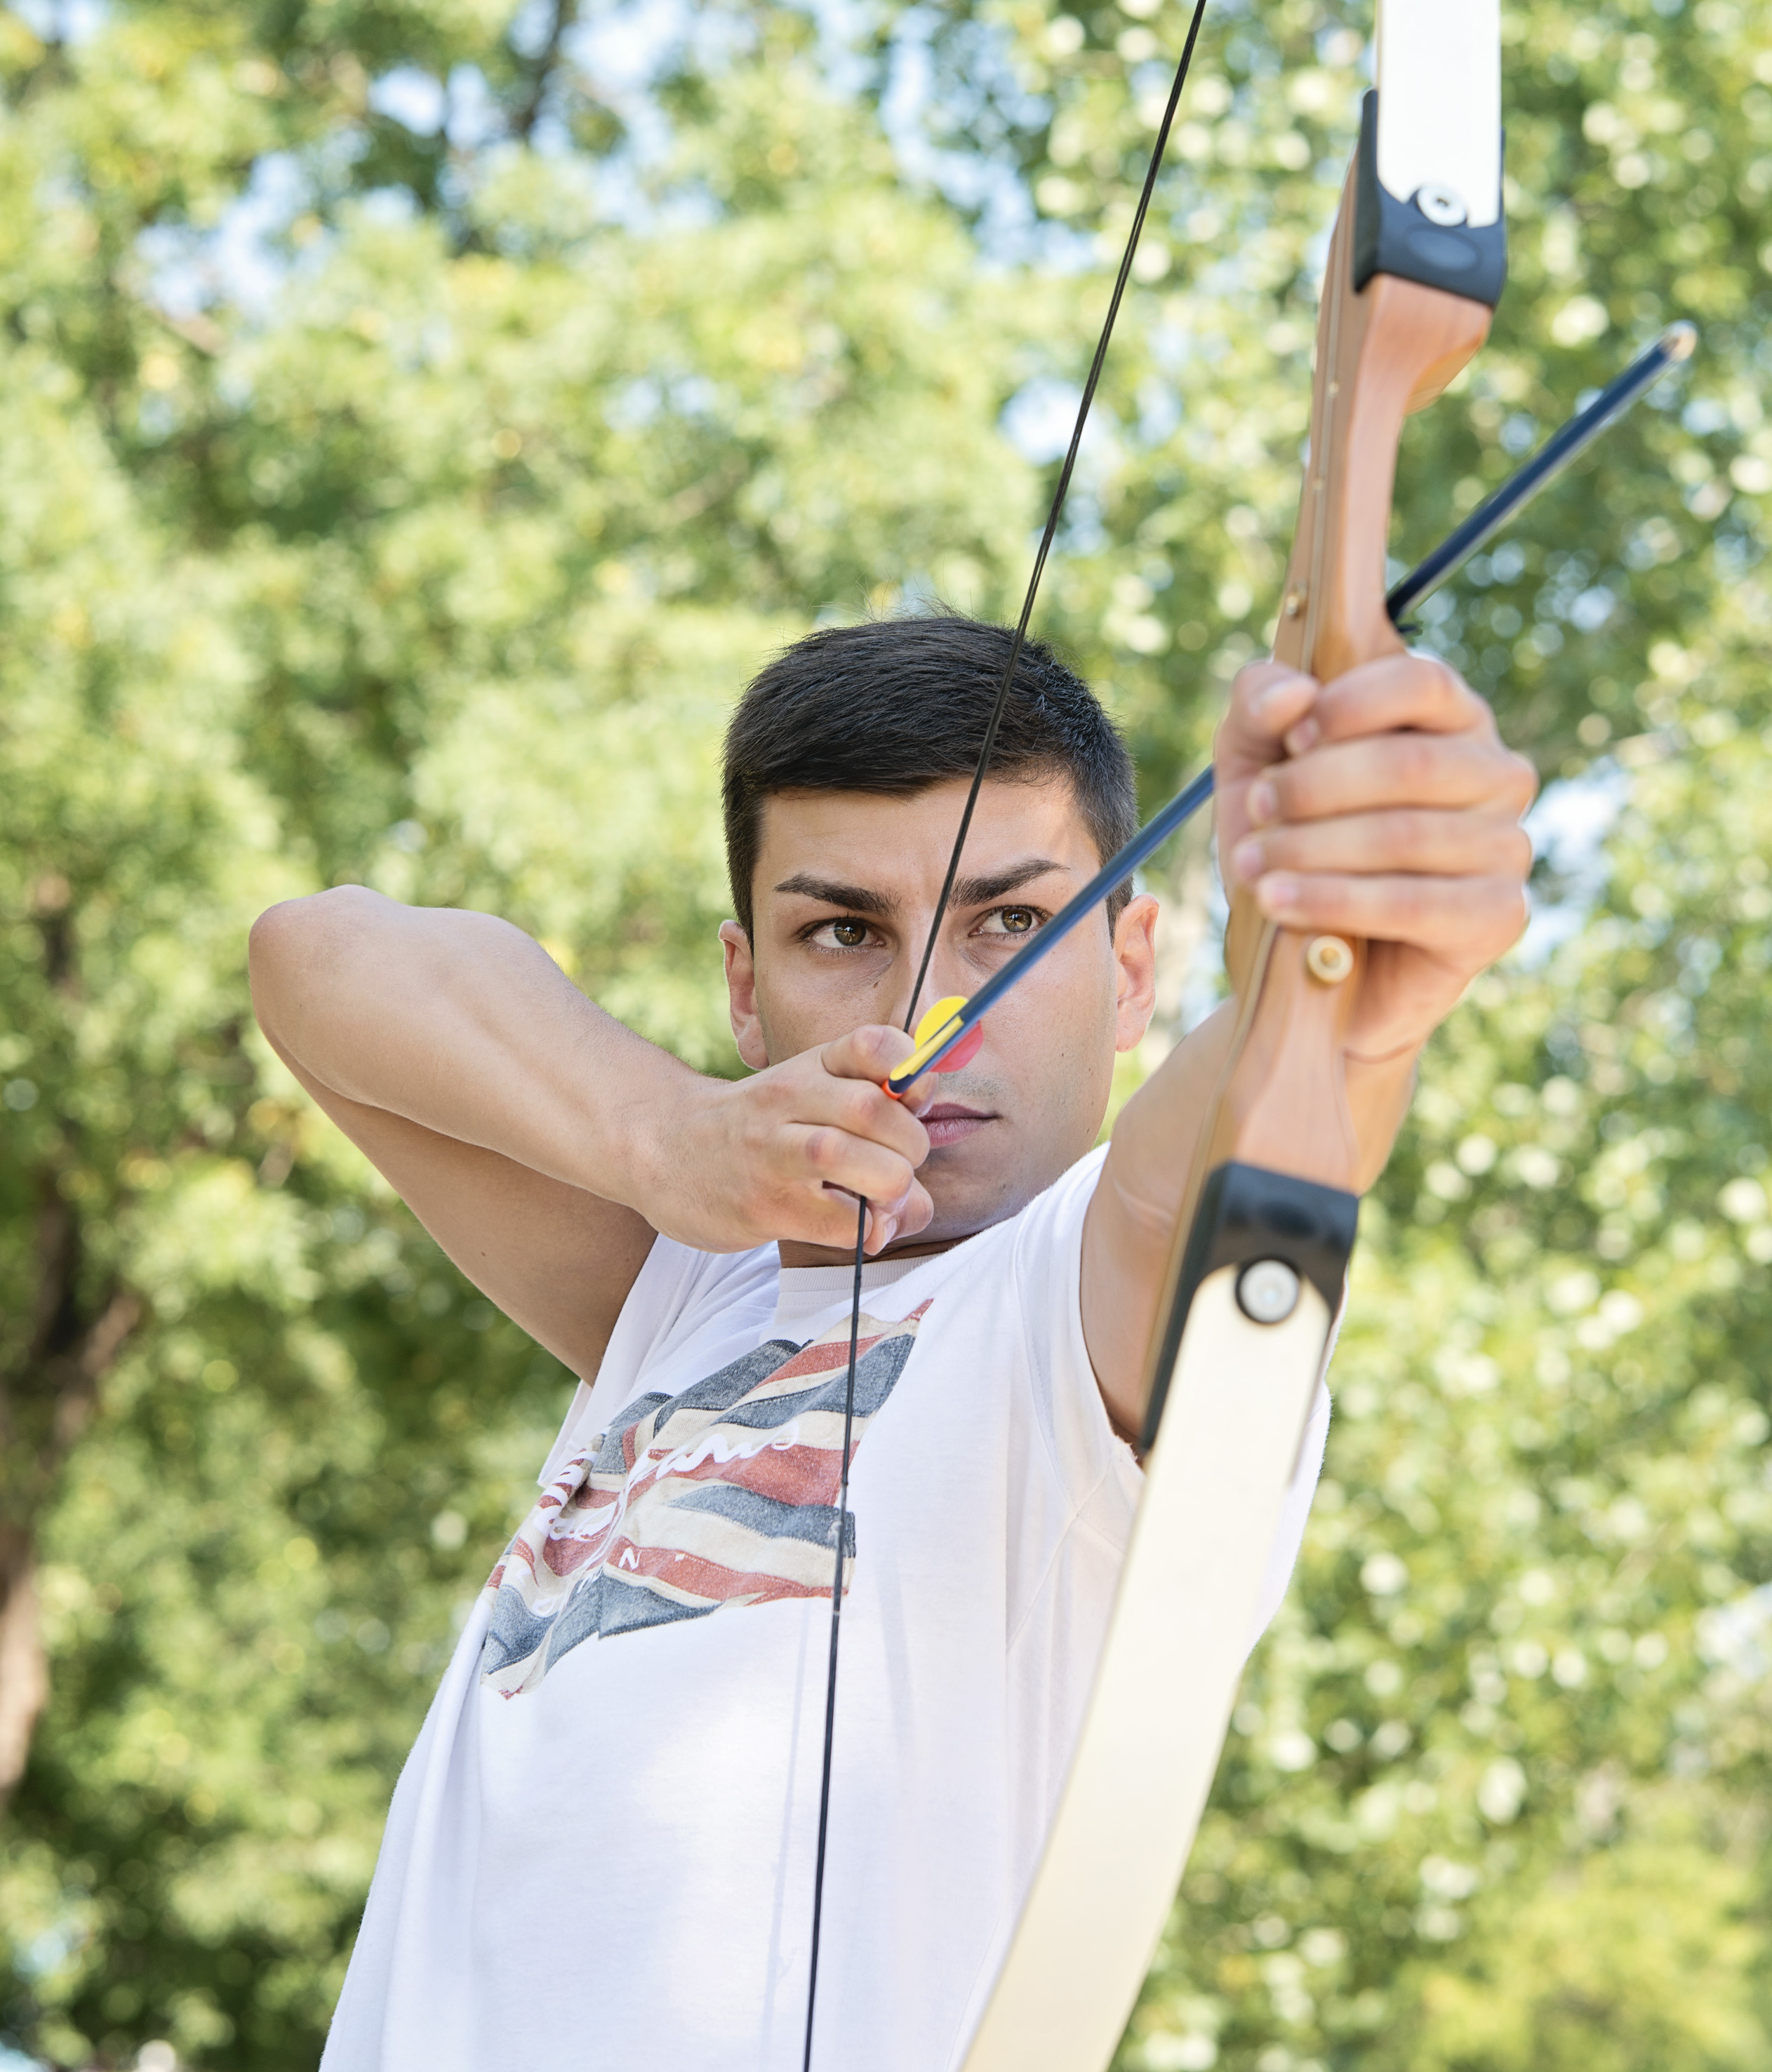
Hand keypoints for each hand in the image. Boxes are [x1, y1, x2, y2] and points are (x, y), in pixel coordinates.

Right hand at [641, 1025, 934, 1255]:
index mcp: (809, 1066)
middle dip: (911, 1144)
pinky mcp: (765, 1207)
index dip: (911, 1068)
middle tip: (899, 1164)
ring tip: (882, 1197)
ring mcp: (774, 1155)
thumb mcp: (803, 1091)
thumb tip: (930, 1133)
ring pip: (862, 1162)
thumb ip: (871, 1104)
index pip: (873, 1044)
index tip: (912, 1097)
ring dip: (894, 1185)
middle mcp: (790, 1101)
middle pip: (878, 1109)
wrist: (659, 1148)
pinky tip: (863, 1228)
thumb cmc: (753, 1127)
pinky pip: (844, 1221)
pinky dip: (870, 1228)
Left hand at [1215, 653, 1537, 1059]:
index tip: (1291, 738)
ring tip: (1251, 865)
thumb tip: (1294, 694)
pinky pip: (1414, 904)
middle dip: (1315, 788)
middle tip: (1257, 810)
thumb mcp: (1254, 764)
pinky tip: (1279, 903)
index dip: (1351, 705)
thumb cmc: (1292, 842)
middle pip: (1411, 763)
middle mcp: (1495, 775)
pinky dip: (1335, 902)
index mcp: (1450, 719)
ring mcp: (1506, 846)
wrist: (1311, 960)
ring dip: (1311, 849)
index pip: (1423, 683)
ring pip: (1406, 835)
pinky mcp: (1497, 916)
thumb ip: (1260, 707)